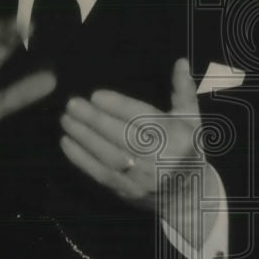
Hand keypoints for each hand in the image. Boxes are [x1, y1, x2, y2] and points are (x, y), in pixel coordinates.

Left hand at [60, 58, 212, 245]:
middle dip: (95, 120)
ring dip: (84, 137)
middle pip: (123, 136)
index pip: (144, 119)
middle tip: (73, 104)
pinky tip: (67, 142)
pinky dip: (81, 158)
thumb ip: (183, 90)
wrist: (187, 195)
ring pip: (108, 155)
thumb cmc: (187, 148)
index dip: (119, 107)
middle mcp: (161, 159)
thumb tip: (180, 62)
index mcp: (177, 137)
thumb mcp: (191, 119)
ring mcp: (142, 178)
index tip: (96, 95)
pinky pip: (100, 174)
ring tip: (66, 119)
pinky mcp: (126, 191)